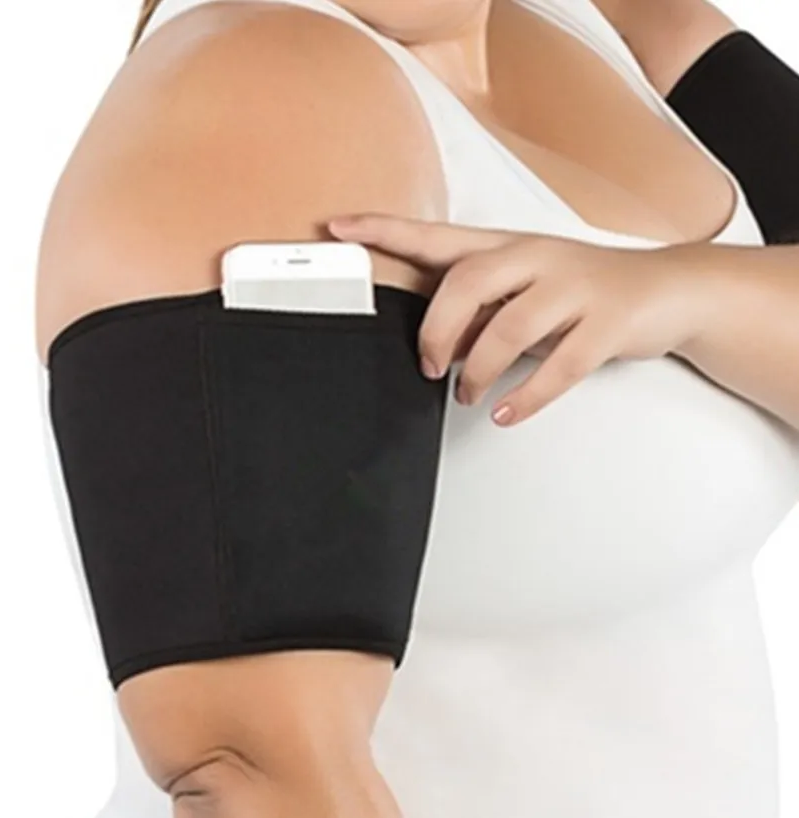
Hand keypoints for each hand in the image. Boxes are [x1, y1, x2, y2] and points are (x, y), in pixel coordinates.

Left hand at [328, 213, 712, 426]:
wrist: (666, 289)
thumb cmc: (584, 287)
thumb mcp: (525, 289)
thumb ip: (480, 310)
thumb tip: (436, 344)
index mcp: (510, 246)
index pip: (437, 235)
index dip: (386, 230)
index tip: (340, 227)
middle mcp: (538, 258)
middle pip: (468, 282)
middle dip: (436, 329)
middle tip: (427, 364)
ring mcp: (576, 288)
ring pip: (511, 328)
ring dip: (478, 371)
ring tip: (469, 394)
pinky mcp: (607, 324)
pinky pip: (560, 367)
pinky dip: (527, 397)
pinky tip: (507, 412)